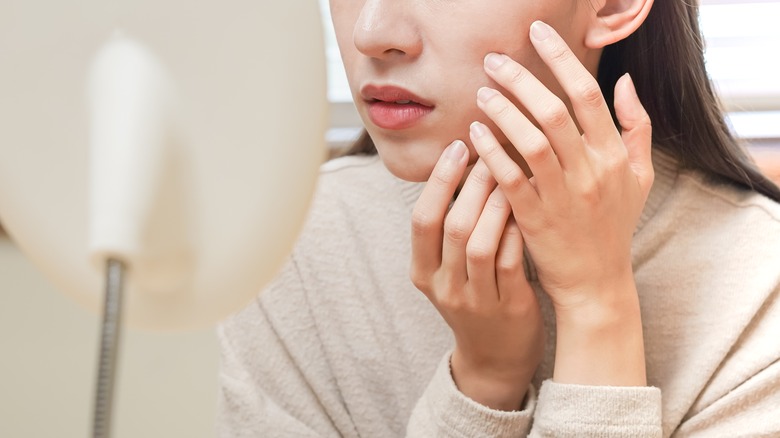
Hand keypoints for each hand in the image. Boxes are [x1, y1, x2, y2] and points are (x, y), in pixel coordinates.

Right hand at [410, 142, 543, 410]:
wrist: (495, 356)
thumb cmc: (474, 295)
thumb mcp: (448, 267)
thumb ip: (449, 225)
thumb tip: (464, 160)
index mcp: (422, 271)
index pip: (421, 219)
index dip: (438, 181)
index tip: (458, 146)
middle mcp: (444, 286)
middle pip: (452, 227)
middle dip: (472, 184)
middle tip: (492, 150)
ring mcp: (475, 300)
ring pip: (480, 244)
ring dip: (495, 205)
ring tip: (511, 173)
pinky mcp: (508, 308)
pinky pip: (510, 263)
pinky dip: (516, 232)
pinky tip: (528, 207)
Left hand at [469, 21, 652, 385]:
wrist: (596, 282)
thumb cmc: (613, 226)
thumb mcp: (639, 176)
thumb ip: (637, 127)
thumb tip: (626, 82)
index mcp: (615, 156)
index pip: (588, 95)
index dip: (561, 59)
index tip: (536, 33)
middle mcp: (591, 172)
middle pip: (555, 112)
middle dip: (522, 79)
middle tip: (494, 60)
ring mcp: (563, 196)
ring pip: (531, 142)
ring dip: (503, 112)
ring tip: (481, 92)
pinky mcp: (535, 219)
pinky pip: (510, 178)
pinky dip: (491, 153)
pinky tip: (474, 133)